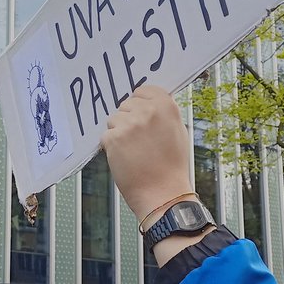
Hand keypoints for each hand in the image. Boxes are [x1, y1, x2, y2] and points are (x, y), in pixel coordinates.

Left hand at [100, 86, 192, 223]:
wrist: (163, 194)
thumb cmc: (171, 167)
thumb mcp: (177, 132)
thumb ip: (163, 113)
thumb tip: (148, 103)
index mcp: (166, 106)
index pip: (143, 90)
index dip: (140, 103)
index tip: (140, 114)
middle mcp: (147, 111)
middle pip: (126, 105)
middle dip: (129, 119)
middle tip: (140, 142)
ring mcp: (129, 124)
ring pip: (114, 120)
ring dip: (119, 133)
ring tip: (134, 152)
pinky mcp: (113, 138)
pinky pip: (106, 135)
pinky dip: (112, 147)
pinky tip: (126, 159)